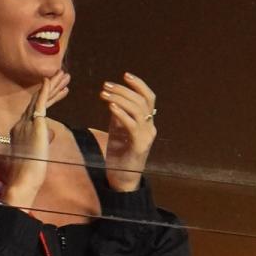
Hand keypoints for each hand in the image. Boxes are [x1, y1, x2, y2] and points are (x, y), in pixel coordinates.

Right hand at [0, 71, 69, 206]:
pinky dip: (45, 90)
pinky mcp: (34, 124)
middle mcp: (21, 123)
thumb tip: (50, 134)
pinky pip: (40, 103)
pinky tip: (49, 79)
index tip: (60, 90)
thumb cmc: (31, 172)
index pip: (36, 109)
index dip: (49, 98)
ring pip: (41, 99)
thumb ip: (43, 140)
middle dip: (52, 88)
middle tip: (62, 75)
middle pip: (38, 100)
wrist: (24, 178)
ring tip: (63, 75)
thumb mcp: (39, 152)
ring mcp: (26, 122)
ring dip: (53, 86)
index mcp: (20, 130)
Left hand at [99, 72, 156, 191]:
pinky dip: (121, 113)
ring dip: (120, 98)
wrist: (122, 180)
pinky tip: (110, 106)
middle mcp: (150, 128)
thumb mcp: (118, 131)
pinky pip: (131, 125)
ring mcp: (146, 137)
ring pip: (137, 110)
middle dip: (123, 90)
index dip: (139, 84)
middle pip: (142, 101)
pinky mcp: (139, 146)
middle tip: (106, 85)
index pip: (149, 98)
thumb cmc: (120, 156)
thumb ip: (119, 116)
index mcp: (147, 123)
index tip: (125, 75)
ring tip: (105, 93)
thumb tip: (113, 99)